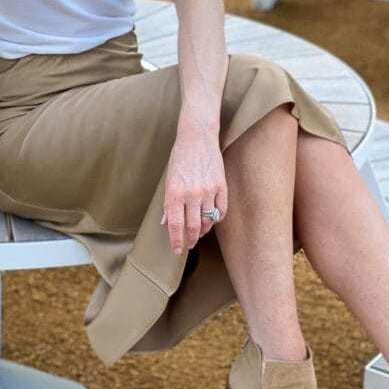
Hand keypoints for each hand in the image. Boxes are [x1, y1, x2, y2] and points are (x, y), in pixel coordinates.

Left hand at [162, 129, 227, 254]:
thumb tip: (166, 223)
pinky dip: (217, 218)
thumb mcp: (169, 181)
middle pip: (193, 226)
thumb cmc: (180, 158)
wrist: (197, 138)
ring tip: (199, 233)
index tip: (177, 250)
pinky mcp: (221, 186)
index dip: (176, 241)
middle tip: (189, 244)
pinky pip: (221, 209)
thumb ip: (168, 204)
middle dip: (191, 239)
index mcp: (176, 193)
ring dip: (203, 230)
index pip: (176, 225)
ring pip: (208, 220)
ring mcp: (209, 190)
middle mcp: (192, 194)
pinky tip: (212, 220)